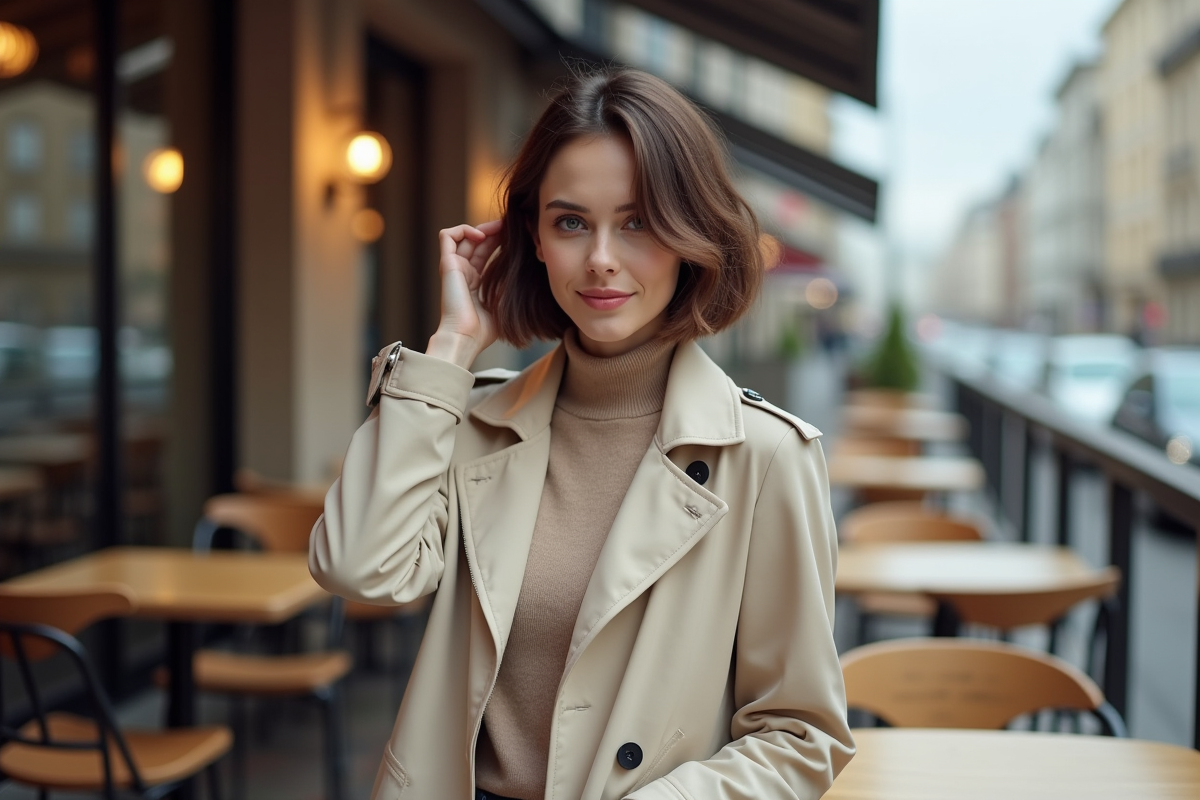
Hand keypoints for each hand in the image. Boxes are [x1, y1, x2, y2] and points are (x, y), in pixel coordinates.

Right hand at [427, 220, 501, 368]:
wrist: (466, 337)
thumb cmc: (485, 329)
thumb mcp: (504, 301)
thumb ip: (510, 284)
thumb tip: (527, 268)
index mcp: (475, 281)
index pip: (486, 251)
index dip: (499, 239)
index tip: (515, 233)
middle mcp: (463, 272)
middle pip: (476, 241)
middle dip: (493, 230)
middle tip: (509, 225)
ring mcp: (454, 267)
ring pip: (462, 235)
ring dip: (480, 227)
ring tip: (496, 229)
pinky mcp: (446, 264)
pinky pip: (446, 236)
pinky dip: (463, 230)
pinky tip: (480, 236)